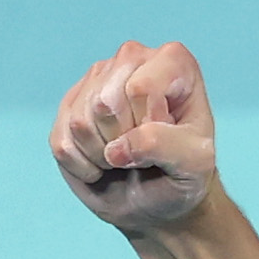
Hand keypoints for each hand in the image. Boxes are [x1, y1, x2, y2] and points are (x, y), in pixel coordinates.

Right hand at [51, 39, 217, 235]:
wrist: (159, 199)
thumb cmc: (183, 175)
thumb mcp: (196, 164)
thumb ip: (166, 146)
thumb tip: (117, 149)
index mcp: (173, 61)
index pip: (140, 89)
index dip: (151, 125)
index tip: (170, 136)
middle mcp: (132, 58)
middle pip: (105, 103)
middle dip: (125, 140)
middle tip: (146, 150)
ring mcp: (96, 78)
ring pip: (80, 122)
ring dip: (104, 156)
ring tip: (126, 157)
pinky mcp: (68, 106)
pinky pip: (62, 144)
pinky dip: (85, 167)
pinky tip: (104, 162)